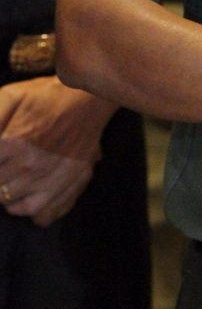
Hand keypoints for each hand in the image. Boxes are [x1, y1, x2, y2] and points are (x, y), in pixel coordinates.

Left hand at [0, 77, 115, 226]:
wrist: (87, 100)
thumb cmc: (45, 97)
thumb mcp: (9, 96)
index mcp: (11, 142)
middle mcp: (28, 166)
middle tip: (3, 160)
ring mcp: (47, 179)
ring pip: (7, 200)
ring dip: (2, 189)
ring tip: (7, 174)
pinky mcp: (64, 185)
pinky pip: (36, 212)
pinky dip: (22, 208)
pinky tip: (19, 195)